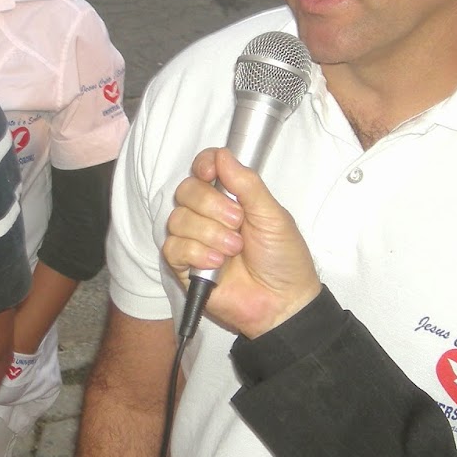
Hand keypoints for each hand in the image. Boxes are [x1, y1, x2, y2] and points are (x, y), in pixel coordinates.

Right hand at [162, 148, 321, 338]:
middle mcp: (208, 215)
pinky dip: (196, 253)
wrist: (282, 302)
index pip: (203, 168)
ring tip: (234, 250)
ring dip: (209, 233)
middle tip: (238, 223)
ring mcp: (195, 240)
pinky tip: (217, 264)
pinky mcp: (185, 267)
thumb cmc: (283, 258)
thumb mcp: (272, 215)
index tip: (211, 173)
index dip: (203, 165)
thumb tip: (221, 154)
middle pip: (186, 191)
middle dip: (211, 205)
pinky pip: (173, 249)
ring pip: (178, 220)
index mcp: (231, 198)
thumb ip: (246, 184)